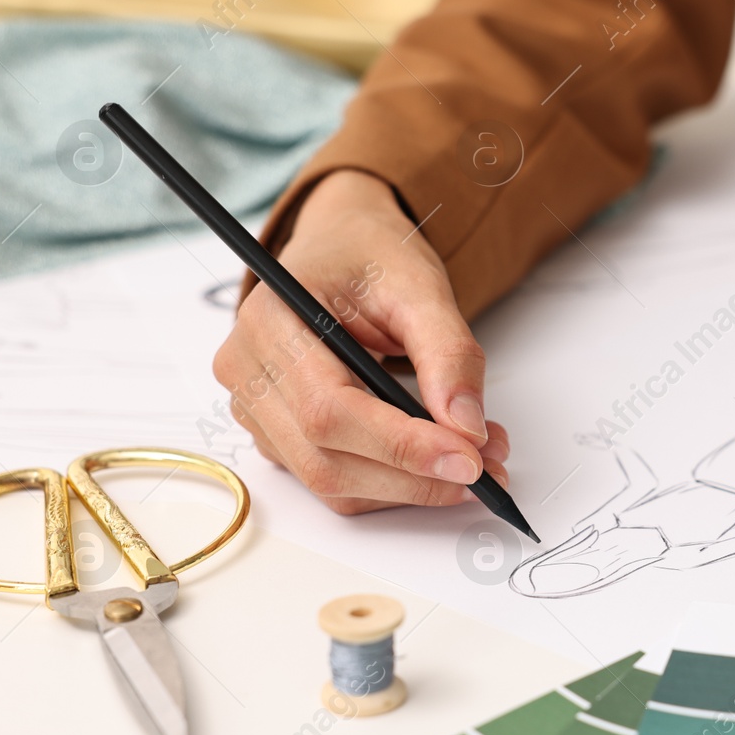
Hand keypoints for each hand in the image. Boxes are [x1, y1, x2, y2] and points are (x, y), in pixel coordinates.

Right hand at [213, 169, 509, 513]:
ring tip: (477, 457)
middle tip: (488, 467)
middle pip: (326, 459)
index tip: (469, 459)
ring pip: (331, 482)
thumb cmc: (369, 256)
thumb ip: (448, 354)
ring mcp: (255, 410)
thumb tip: (467, 429)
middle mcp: (246, 371)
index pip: (329, 408)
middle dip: (416, 476)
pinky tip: (438, 457)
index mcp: (269, 320)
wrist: (341, 247)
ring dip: (411, 486)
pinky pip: (336, 482)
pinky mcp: (278, 436)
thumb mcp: (420, 286)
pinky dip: (394, 482)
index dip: (401, 446)